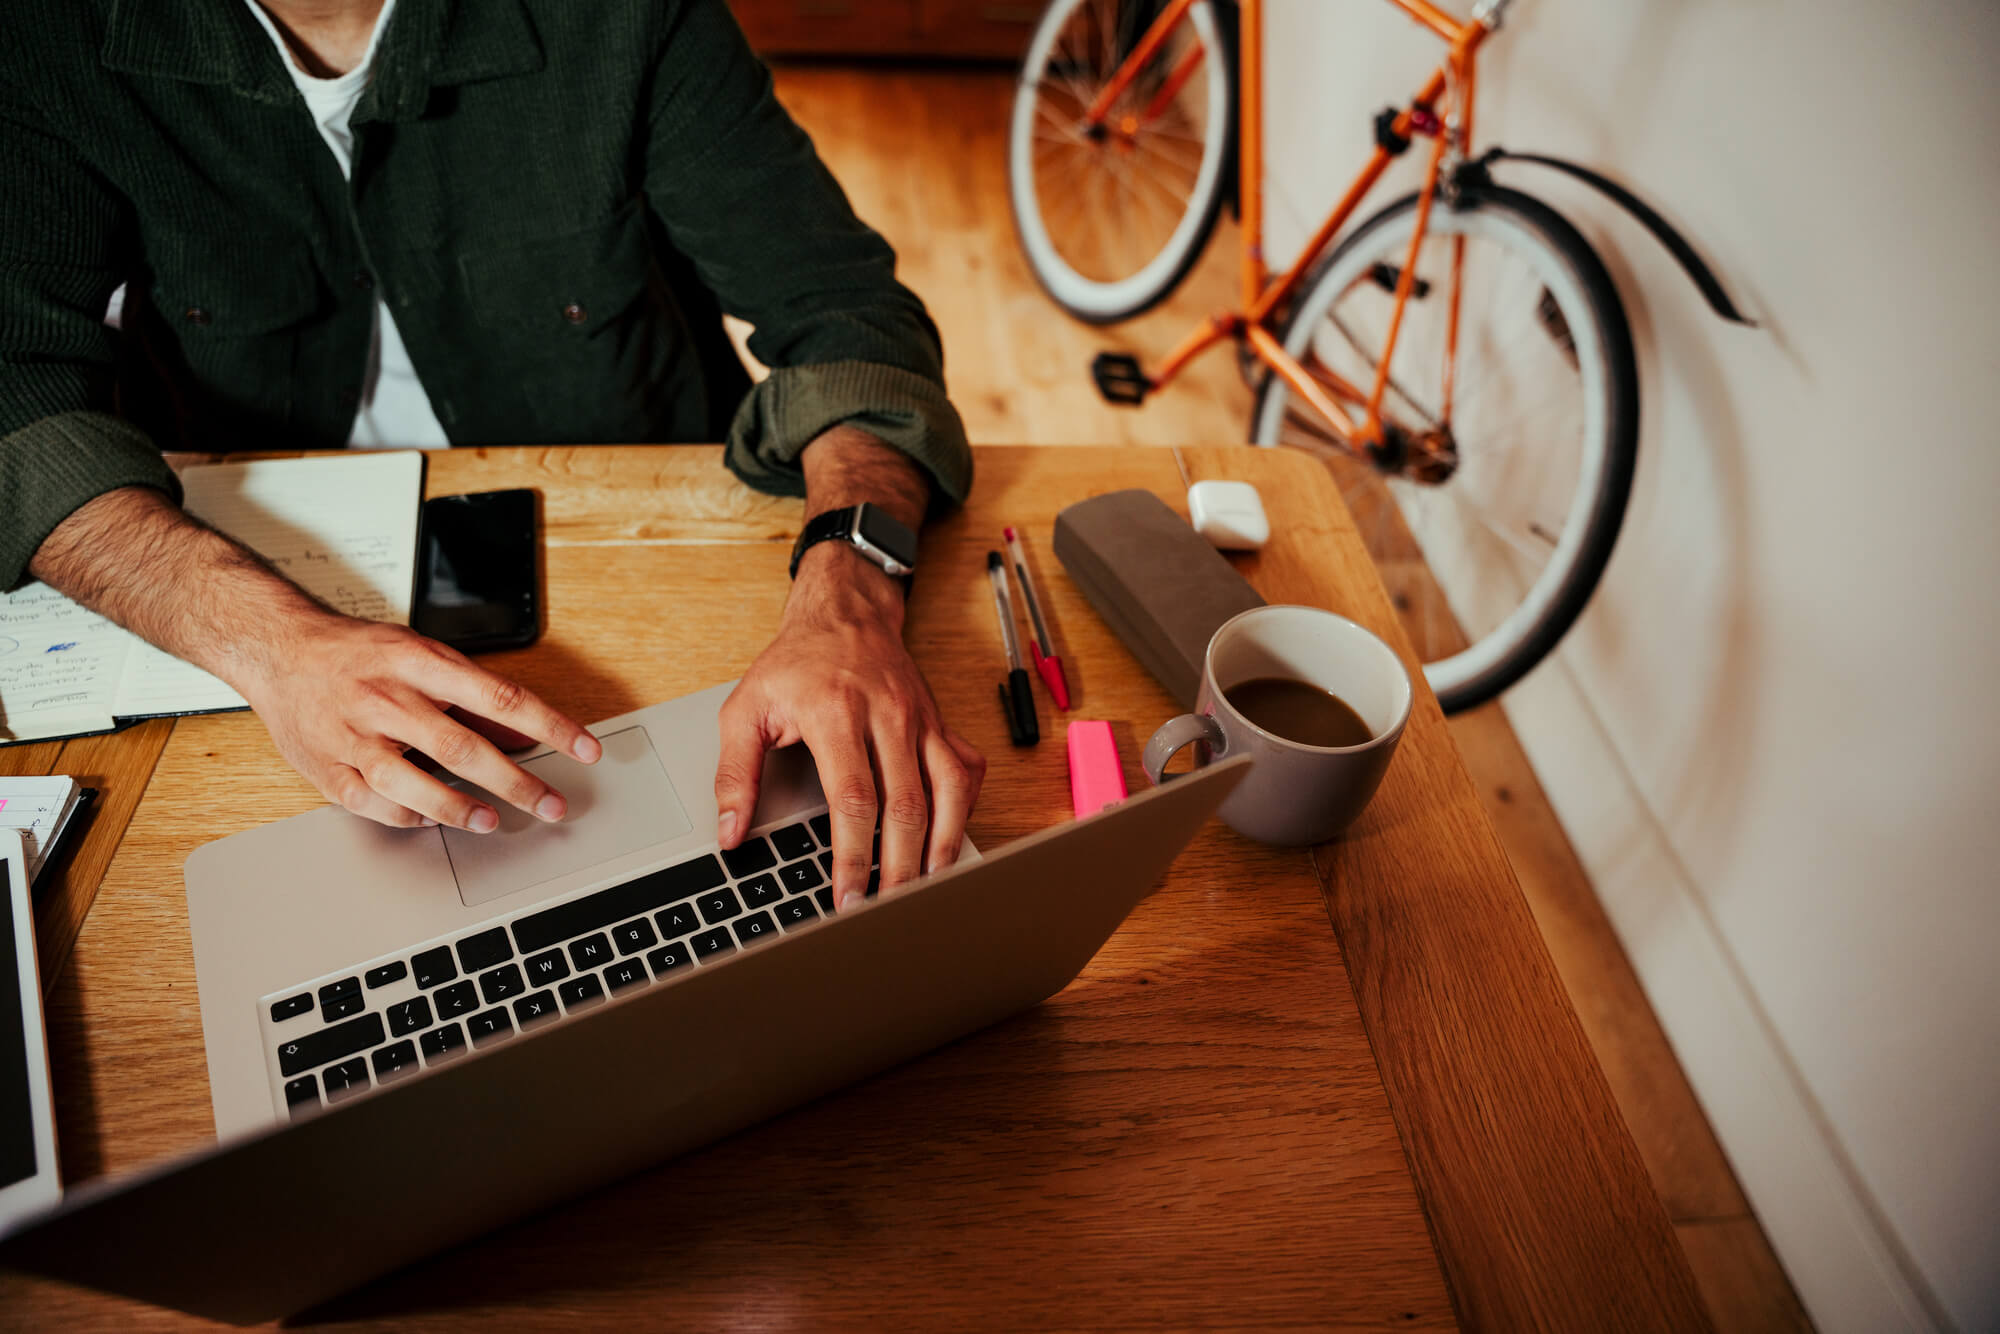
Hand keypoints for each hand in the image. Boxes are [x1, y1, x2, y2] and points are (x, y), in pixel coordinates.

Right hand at [239, 610, 601, 830]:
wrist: (278, 649)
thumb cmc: (356, 653)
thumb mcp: (419, 655)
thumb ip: (468, 695)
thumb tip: (523, 733)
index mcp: (419, 662)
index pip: (501, 696)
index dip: (550, 726)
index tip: (585, 748)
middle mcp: (387, 698)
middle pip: (463, 747)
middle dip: (517, 782)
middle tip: (552, 804)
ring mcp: (354, 735)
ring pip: (415, 783)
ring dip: (461, 808)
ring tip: (494, 821)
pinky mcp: (327, 767)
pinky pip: (376, 804)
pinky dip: (410, 817)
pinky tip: (433, 820)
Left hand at [713, 542, 983, 909]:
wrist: (845, 613)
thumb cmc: (795, 663)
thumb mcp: (746, 709)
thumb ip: (734, 773)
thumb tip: (730, 832)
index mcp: (836, 713)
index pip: (853, 800)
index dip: (853, 857)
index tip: (846, 898)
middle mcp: (887, 715)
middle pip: (906, 806)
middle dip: (898, 869)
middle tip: (885, 912)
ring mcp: (921, 719)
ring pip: (948, 792)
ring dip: (939, 847)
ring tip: (924, 890)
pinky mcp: (941, 723)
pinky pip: (965, 772)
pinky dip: (963, 810)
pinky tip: (948, 839)